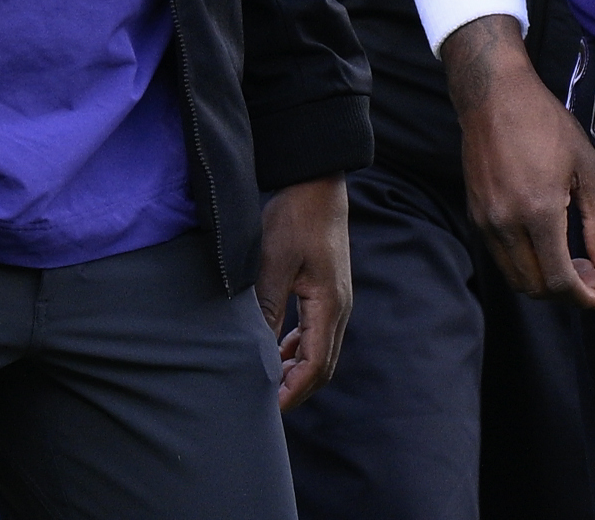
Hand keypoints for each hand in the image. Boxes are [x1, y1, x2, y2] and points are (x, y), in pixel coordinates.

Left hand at [257, 177, 352, 408]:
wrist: (317, 186)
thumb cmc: (295, 219)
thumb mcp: (273, 264)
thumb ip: (266, 309)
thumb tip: (256, 353)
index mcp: (329, 305)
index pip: (315, 366)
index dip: (291, 392)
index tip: (265, 409)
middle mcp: (339, 308)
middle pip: (322, 366)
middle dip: (294, 389)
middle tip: (261, 403)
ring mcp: (337, 301)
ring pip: (321, 352)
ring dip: (296, 371)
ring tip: (265, 381)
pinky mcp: (329, 292)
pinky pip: (317, 334)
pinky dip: (298, 351)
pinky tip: (278, 350)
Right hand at [442, 16, 594, 307]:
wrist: (494, 97)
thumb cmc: (546, 124)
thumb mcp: (587, 165)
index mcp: (539, 212)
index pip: (558, 279)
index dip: (582, 297)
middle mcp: (507, 224)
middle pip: (535, 287)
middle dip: (566, 292)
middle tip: (592, 275)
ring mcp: (486, 222)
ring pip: (515, 276)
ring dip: (545, 281)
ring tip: (573, 263)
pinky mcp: (475, 215)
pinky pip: (501, 257)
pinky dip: (526, 264)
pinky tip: (547, 246)